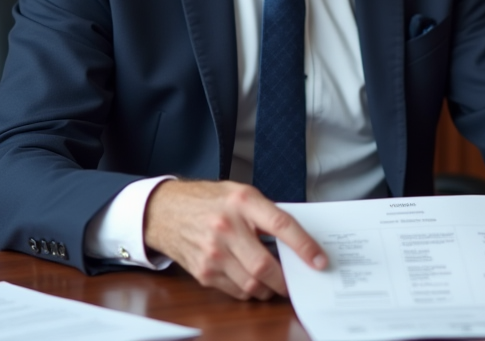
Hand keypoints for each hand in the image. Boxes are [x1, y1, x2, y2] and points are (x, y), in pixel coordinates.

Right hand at [143, 180, 326, 300]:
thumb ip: (266, 213)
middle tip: (294, 281)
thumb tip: (297, 238)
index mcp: (242, 202)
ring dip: (269, 288)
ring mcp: (212, 252)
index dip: (304, 246)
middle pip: (265, 265)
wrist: (165, 211)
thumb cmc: (208, 201)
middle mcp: (226, 227)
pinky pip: (236, 291)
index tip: (320, 260)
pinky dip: (250, 290)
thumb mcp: (240, 193)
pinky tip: (250, 280)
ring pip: (252, 284)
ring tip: (273, 282)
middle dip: (285, 279)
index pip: (281, 225)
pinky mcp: (203, 272)